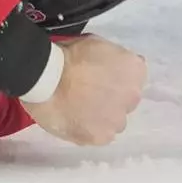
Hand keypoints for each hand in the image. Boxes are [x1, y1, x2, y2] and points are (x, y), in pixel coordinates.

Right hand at [22, 35, 145, 147]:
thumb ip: (113, 59)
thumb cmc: (70, 54)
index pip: (133, 75)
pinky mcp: (101, 138)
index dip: (116, 74)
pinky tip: (73, 118)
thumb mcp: (97, 43)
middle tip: (88, 90)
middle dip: (111, 96)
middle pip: (125, 100)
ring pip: (113, 119)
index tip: (100, 73)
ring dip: (101, 115)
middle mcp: (133, 98)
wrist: (47, 78)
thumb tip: (114, 68)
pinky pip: (98, 133)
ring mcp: (118, 121)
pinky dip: (88, 128)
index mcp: (134, 70)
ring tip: (78, 107)